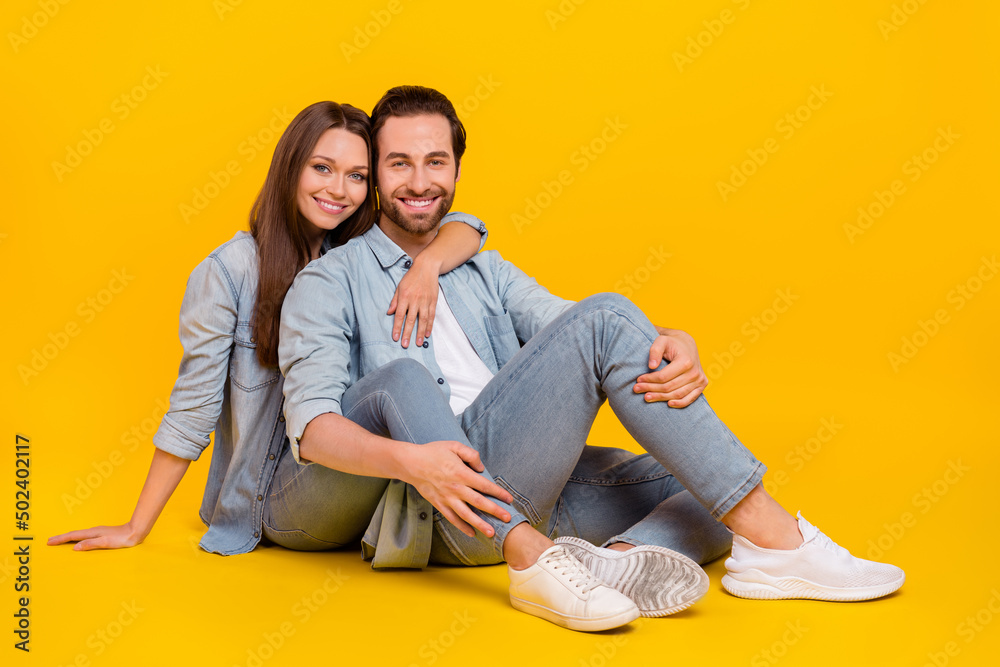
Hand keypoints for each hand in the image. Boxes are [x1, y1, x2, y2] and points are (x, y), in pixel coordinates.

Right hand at [47, 523, 143, 550]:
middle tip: (49, 541)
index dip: (60, 539)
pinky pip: (85, 536)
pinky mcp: (102, 535)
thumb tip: (75, 547)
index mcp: (92, 533)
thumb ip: (90, 544)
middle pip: (74, 534)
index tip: (49, 542)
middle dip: (61, 537)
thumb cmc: (122, 539)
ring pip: (79, 535)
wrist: (135, 532)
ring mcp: (97, 532)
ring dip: (68, 537)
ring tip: (59, 540)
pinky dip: (77, 538)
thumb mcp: (106, 543)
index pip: (73, 536)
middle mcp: (93, 531)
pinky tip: (78, 541)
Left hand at [387, 259, 439, 348]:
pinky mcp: (433, 301)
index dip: (397, 327)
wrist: (427, 267)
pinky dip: (430, 325)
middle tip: (405, 345)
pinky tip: (428, 334)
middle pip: (411, 320)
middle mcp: (415, 300)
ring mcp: (425, 301)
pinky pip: (432, 315)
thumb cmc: (411, 277)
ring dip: (421, 332)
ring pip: (423, 320)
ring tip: (419, 343)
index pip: (400, 315)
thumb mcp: (399, 287)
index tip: (395, 338)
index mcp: (404, 296)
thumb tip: (389, 313)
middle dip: (408, 333)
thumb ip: (395, 301)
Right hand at [397, 441, 513, 537]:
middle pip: (479, 502)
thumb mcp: (454, 446)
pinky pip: (452, 518)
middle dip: (495, 511)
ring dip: (480, 524)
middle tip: (508, 518)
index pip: (484, 485)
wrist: (411, 463)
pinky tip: (472, 533)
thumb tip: (482, 468)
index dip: (498, 492)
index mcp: (461, 473)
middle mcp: (455, 488)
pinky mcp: (439, 504)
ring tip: (492, 533)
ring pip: (466, 515)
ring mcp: (446, 498)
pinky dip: (462, 527)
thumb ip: (471, 454)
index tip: (509, 499)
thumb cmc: (433, 452)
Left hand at [633, 328, 707, 407]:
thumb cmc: (672, 343)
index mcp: (686, 361)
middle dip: (651, 389)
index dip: (649, 380)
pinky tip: (668, 404)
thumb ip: (655, 350)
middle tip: (637, 389)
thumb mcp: (662, 340)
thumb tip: (651, 366)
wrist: (687, 345)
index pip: (663, 376)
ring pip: (677, 394)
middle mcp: (695, 372)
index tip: (638, 380)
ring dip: (661, 398)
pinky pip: (690, 399)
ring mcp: (700, 380)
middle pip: (669, 387)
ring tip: (647, 397)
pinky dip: (679, 404)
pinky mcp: (702, 385)